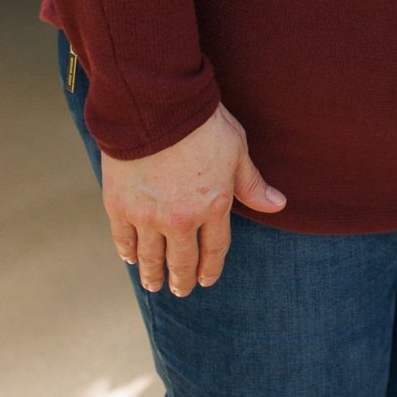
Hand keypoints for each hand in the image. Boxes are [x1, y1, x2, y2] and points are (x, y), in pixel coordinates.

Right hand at [101, 104, 285, 296]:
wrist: (157, 106)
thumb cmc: (203, 123)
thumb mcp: (237, 150)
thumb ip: (252, 184)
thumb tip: (278, 205)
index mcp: (214, 206)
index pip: (214, 249)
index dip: (210, 268)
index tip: (206, 280)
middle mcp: (180, 219)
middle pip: (182, 261)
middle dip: (182, 279)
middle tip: (180, 290)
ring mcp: (147, 216)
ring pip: (151, 257)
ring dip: (153, 274)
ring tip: (154, 285)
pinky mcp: (119, 206)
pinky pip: (124, 240)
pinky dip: (128, 252)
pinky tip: (132, 259)